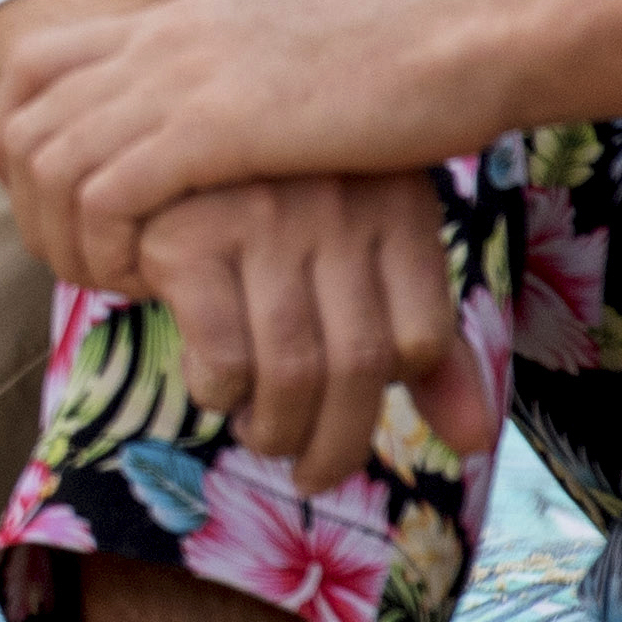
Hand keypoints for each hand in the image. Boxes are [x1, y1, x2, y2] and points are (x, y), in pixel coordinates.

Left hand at [0, 0, 502, 294]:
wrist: (452, 45)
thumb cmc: (384, 67)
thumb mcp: (266, 57)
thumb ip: (213, 79)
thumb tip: (187, 119)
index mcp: (163, 23)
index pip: (26, 69)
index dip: (12, 140)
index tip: (43, 200)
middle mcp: (151, 44)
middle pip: (25, 129)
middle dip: (30, 209)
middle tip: (76, 263)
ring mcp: (174, 82)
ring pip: (52, 169)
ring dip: (67, 239)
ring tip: (113, 282)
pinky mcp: (210, 130)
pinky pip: (106, 196)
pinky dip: (108, 247)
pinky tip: (149, 279)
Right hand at [130, 174, 498, 495]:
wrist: (145, 146)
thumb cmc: (273, 215)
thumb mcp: (365, 258)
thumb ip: (424, 343)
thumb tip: (475, 443)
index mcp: (396, 205)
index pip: (422, 338)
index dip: (395, 389)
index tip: (359, 404)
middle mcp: (336, 207)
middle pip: (361, 362)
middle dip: (337, 443)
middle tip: (313, 475)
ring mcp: (259, 220)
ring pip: (293, 369)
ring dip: (278, 431)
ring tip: (264, 437)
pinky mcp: (186, 239)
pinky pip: (223, 355)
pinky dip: (221, 394)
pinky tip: (215, 389)